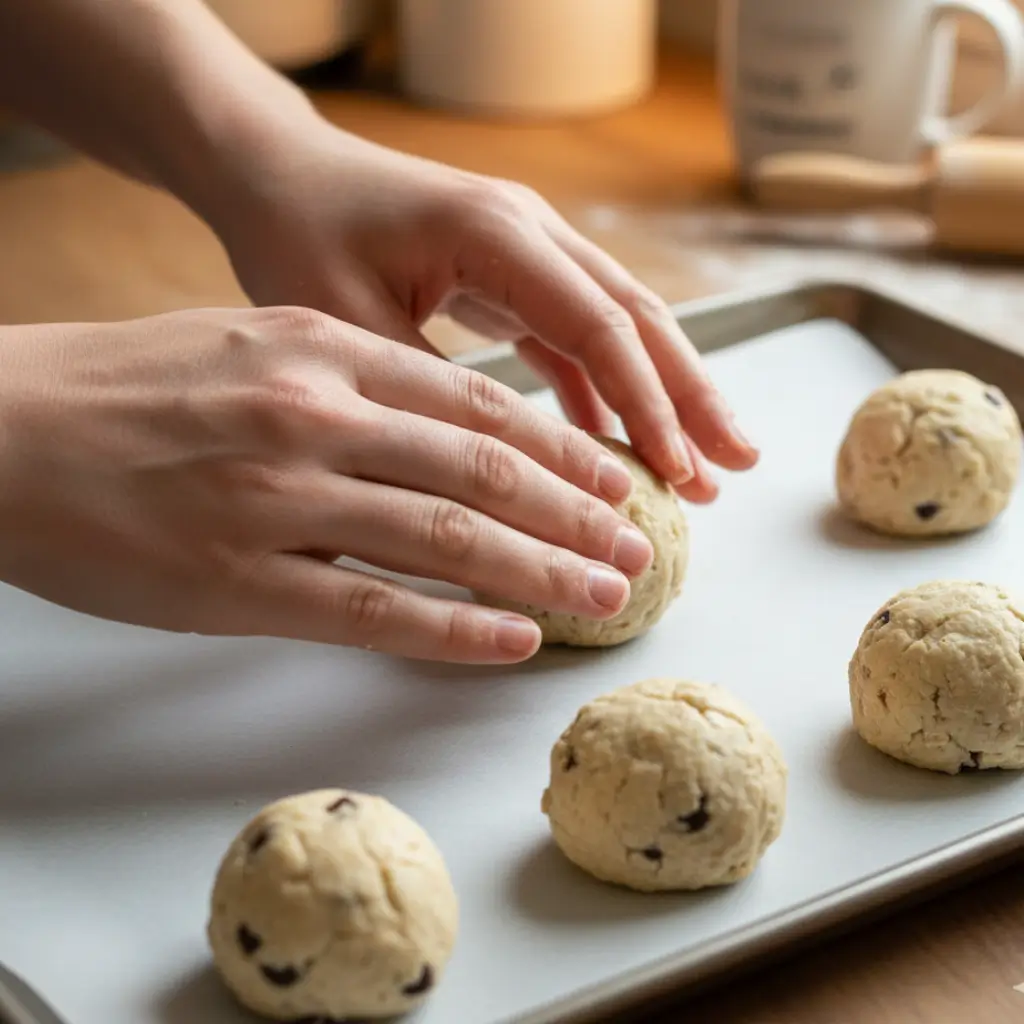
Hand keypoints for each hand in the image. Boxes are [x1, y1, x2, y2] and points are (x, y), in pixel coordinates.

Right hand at [0, 307, 653, 661]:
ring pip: (451, 542)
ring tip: (607, 594)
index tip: (615, 480)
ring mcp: (282, 503)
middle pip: (487, 472)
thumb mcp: (251, 343)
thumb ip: (349, 376)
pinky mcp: (243, 584)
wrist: (3, 430)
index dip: (563, 448)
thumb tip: (441, 423)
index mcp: (321, 351)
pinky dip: (460, 629)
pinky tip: (517, 640)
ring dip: (546, 571)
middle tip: (639, 546)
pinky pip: (379, 613)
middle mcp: (315, 418)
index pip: (479, 404)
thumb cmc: (129, 387)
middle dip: (580, 514)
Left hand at [203, 126, 758, 503]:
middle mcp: (530, 233)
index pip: (600, 327)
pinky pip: (574, 336)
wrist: (276, 176)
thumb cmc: (298, 237)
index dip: (650, 404)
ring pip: (618, 326)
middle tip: (739, 463)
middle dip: (692, 395)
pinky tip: (620, 440)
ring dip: (665, 393)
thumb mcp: (348, 325)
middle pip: (637, 318)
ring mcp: (527, 251)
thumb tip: (489, 484)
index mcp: (497, 234)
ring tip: (705, 461)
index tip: (682, 471)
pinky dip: (605, 389)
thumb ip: (428, 393)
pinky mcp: (511, 275)